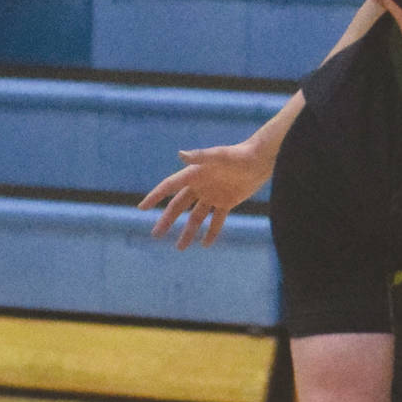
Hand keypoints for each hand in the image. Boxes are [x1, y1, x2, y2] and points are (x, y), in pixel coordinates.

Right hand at [141, 137, 270, 247]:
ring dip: (187, 232)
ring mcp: (212, 195)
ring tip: (179, 247)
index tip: (142, 207)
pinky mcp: (226, 202)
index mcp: (194, 174)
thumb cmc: (238, 154)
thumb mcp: (219, 156)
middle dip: (167, 220)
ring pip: (196, 217)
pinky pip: (216, 220)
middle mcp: (200, 186)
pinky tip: (204, 244)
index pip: (169, 187)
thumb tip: (180, 155)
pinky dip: (211, 232)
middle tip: (155, 234)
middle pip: (178, 206)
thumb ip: (200, 157)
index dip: (155, 196)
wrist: (259, 159)